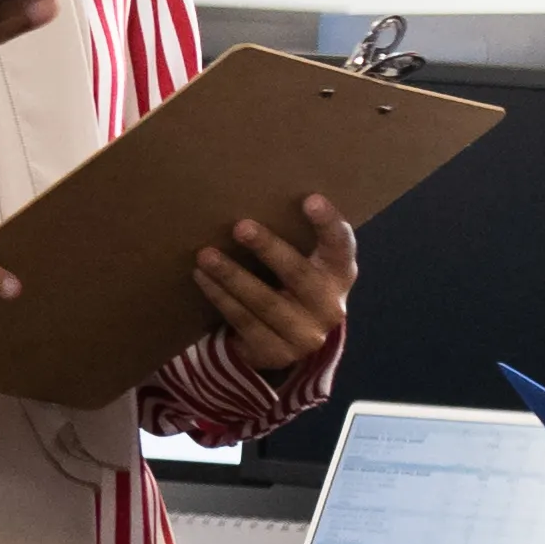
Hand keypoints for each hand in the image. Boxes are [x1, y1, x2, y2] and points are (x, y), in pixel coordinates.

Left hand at [181, 192, 352, 384]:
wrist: (290, 340)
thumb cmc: (292, 284)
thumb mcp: (306, 263)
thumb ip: (296, 238)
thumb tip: (250, 192)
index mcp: (340, 274)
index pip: (341, 246)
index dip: (328, 224)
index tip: (311, 199)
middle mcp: (329, 306)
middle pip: (299, 275)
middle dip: (268, 249)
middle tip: (240, 226)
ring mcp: (305, 334)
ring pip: (264, 301)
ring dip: (231, 276)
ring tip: (206, 255)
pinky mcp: (277, 352)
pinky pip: (244, 320)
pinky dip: (220, 297)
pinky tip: (203, 278)